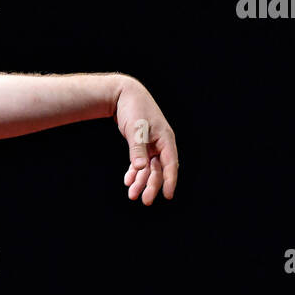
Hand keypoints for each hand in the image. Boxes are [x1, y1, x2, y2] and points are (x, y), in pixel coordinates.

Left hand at [114, 76, 178, 204]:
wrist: (124, 93)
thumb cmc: (133, 109)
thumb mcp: (136, 129)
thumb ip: (138, 149)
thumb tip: (140, 168)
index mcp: (165, 139)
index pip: (171, 164)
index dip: (170, 180)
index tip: (167, 195)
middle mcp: (161, 143)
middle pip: (159, 169)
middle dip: (152, 185)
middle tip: (145, 201)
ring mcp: (152, 144)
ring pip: (149, 168)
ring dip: (141, 181)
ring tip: (132, 195)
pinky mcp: (142, 143)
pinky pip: (141, 162)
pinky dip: (135, 172)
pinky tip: (128, 181)